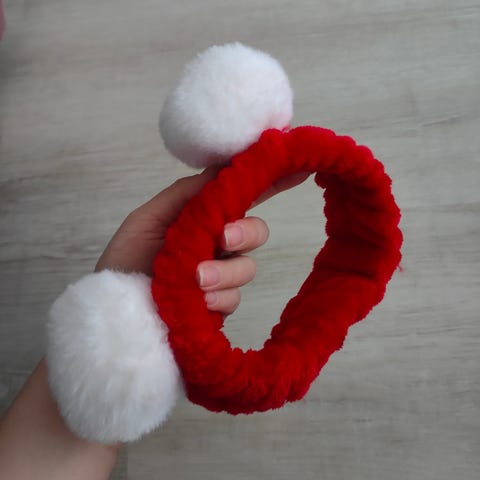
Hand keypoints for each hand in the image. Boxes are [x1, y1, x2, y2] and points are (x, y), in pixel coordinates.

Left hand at [95, 166, 308, 315]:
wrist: (114, 311)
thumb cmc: (125, 261)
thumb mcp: (149, 219)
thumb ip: (188, 194)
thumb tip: (226, 166)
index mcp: (201, 219)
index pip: (241, 196)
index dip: (270, 182)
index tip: (298, 169)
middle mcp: (216, 245)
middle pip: (255, 231)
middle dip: (245, 232)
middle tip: (223, 238)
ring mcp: (220, 277)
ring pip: (247, 266)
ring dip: (224, 271)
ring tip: (196, 280)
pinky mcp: (219, 308)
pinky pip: (235, 298)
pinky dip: (218, 298)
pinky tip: (198, 302)